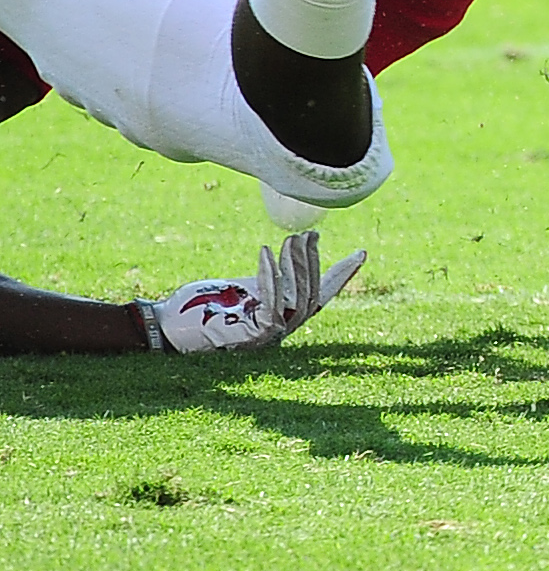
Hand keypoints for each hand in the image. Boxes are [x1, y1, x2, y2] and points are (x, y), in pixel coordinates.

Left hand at [144, 232, 362, 352]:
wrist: (165, 326)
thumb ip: (268, 277)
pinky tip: (266, 252)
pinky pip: (269, 303)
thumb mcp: (242, 286)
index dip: (341, 276)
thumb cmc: (200, 306)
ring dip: (296, 266)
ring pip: (296, 300)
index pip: (320, 296)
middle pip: (310, 295)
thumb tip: (296, 245)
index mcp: (280, 318)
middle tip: (309, 233)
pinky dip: (271, 275)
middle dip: (312, 262)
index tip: (361, 253)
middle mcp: (279, 331)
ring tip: (292, 239)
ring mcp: (265, 337)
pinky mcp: (249, 337)